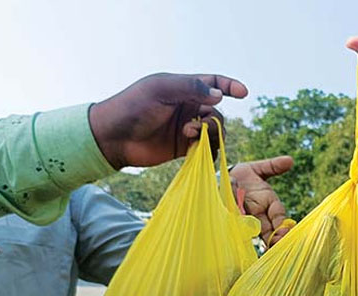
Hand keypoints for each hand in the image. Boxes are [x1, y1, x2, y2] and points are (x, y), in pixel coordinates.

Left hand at [88, 73, 247, 168]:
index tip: (244, 92)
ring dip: (210, 133)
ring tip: (189, 136)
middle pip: (218, 110)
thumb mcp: (161, 89)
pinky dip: (208, 150)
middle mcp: (188, 107)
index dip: (230, 86)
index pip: (214, 84)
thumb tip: (220, 96)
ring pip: (215, 131)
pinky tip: (196, 150)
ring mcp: (187, 128)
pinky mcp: (184, 148)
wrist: (114, 137)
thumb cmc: (133, 106)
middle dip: (213, 119)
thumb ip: (191, 88)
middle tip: (194, 126)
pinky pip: (207, 148)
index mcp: (183, 88)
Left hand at [229, 156, 294, 245]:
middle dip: (274, 239)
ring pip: (255, 234)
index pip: (278, 215)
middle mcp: (259, 215)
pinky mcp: (234, 224)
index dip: (281, 224)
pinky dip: (240, 239)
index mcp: (267, 202)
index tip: (283, 232)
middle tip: (276, 247)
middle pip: (270, 230)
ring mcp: (247, 221)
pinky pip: (238, 233)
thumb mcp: (257, 169)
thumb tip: (290, 160)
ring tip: (265, 252)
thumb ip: (272, 166)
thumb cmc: (243, 176)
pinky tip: (241, 248)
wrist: (223, 181)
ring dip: (260, 242)